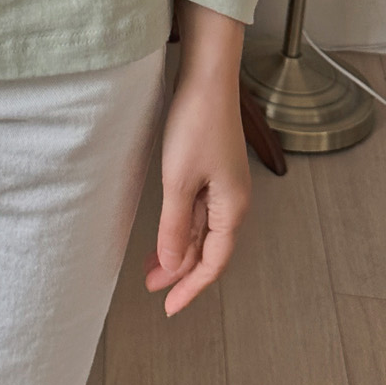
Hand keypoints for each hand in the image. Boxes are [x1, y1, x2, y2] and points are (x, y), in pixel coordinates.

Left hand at [144, 0, 251, 316]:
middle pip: (209, 248)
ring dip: (178, 249)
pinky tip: (165, 231)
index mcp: (233, 207)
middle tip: (152, 289)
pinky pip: (199, 209)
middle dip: (181, 272)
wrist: (207, 77)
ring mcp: (224, 184)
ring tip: (152, 267)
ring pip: (202, 229)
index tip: (169, 307)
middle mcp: (233, 200)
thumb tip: (173, 265)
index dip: (191, 288)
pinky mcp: (212, 169)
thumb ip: (174, 226)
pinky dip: (180, 225)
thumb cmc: (197, 123)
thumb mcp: (178, 180)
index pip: (214, 262)